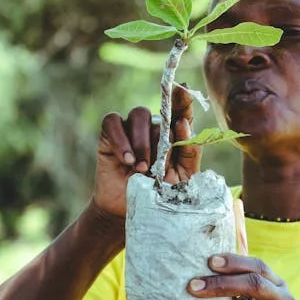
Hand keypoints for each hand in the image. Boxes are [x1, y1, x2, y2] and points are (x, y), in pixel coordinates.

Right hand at [94, 84, 198, 217]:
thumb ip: (189, 153)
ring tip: (140, 168)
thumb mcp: (182, 178)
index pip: (180, 112)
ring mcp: (131, 129)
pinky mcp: (110, 134)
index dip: (183, 100)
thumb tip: (183, 124)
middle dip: (158, 143)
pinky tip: (125, 159)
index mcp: (174, 135)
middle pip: (160, 117)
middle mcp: (154, 128)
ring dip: (141, 142)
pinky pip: (113, 122)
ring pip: (139, 115)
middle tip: (153, 170)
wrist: (127, 208)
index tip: (185, 90)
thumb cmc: (158, 193)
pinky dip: (120, 139)